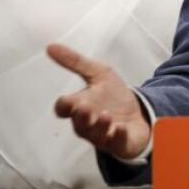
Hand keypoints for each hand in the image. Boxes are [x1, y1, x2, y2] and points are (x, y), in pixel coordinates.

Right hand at [48, 43, 150, 159]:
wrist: (138, 113)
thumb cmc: (113, 96)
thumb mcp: (98, 73)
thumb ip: (76, 61)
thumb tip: (50, 46)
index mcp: (79, 107)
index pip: (64, 109)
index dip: (63, 106)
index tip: (66, 101)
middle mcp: (88, 123)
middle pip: (79, 124)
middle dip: (81, 117)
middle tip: (85, 107)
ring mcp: (103, 134)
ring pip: (95, 135)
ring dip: (100, 126)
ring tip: (106, 115)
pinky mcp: (120, 142)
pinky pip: (116, 142)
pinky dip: (118, 136)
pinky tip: (121, 129)